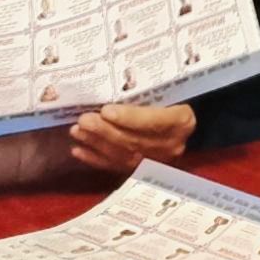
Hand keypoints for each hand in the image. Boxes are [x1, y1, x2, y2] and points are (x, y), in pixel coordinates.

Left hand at [66, 102, 197, 178]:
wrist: (181, 123)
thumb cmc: (172, 99)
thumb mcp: (166, 91)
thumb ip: (145, 93)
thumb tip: (111, 89)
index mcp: (181, 122)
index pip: (153, 122)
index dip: (128, 118)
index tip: (106, 111)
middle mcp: (172, 145)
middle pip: (134, 141)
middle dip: (105, 131)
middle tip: (84, 120)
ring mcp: (158, 161)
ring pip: (123, 155)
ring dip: (96, 144)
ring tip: (77, 132)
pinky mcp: (143, 170)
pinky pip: (117, 166)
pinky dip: (96, 159)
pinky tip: (79, 151)